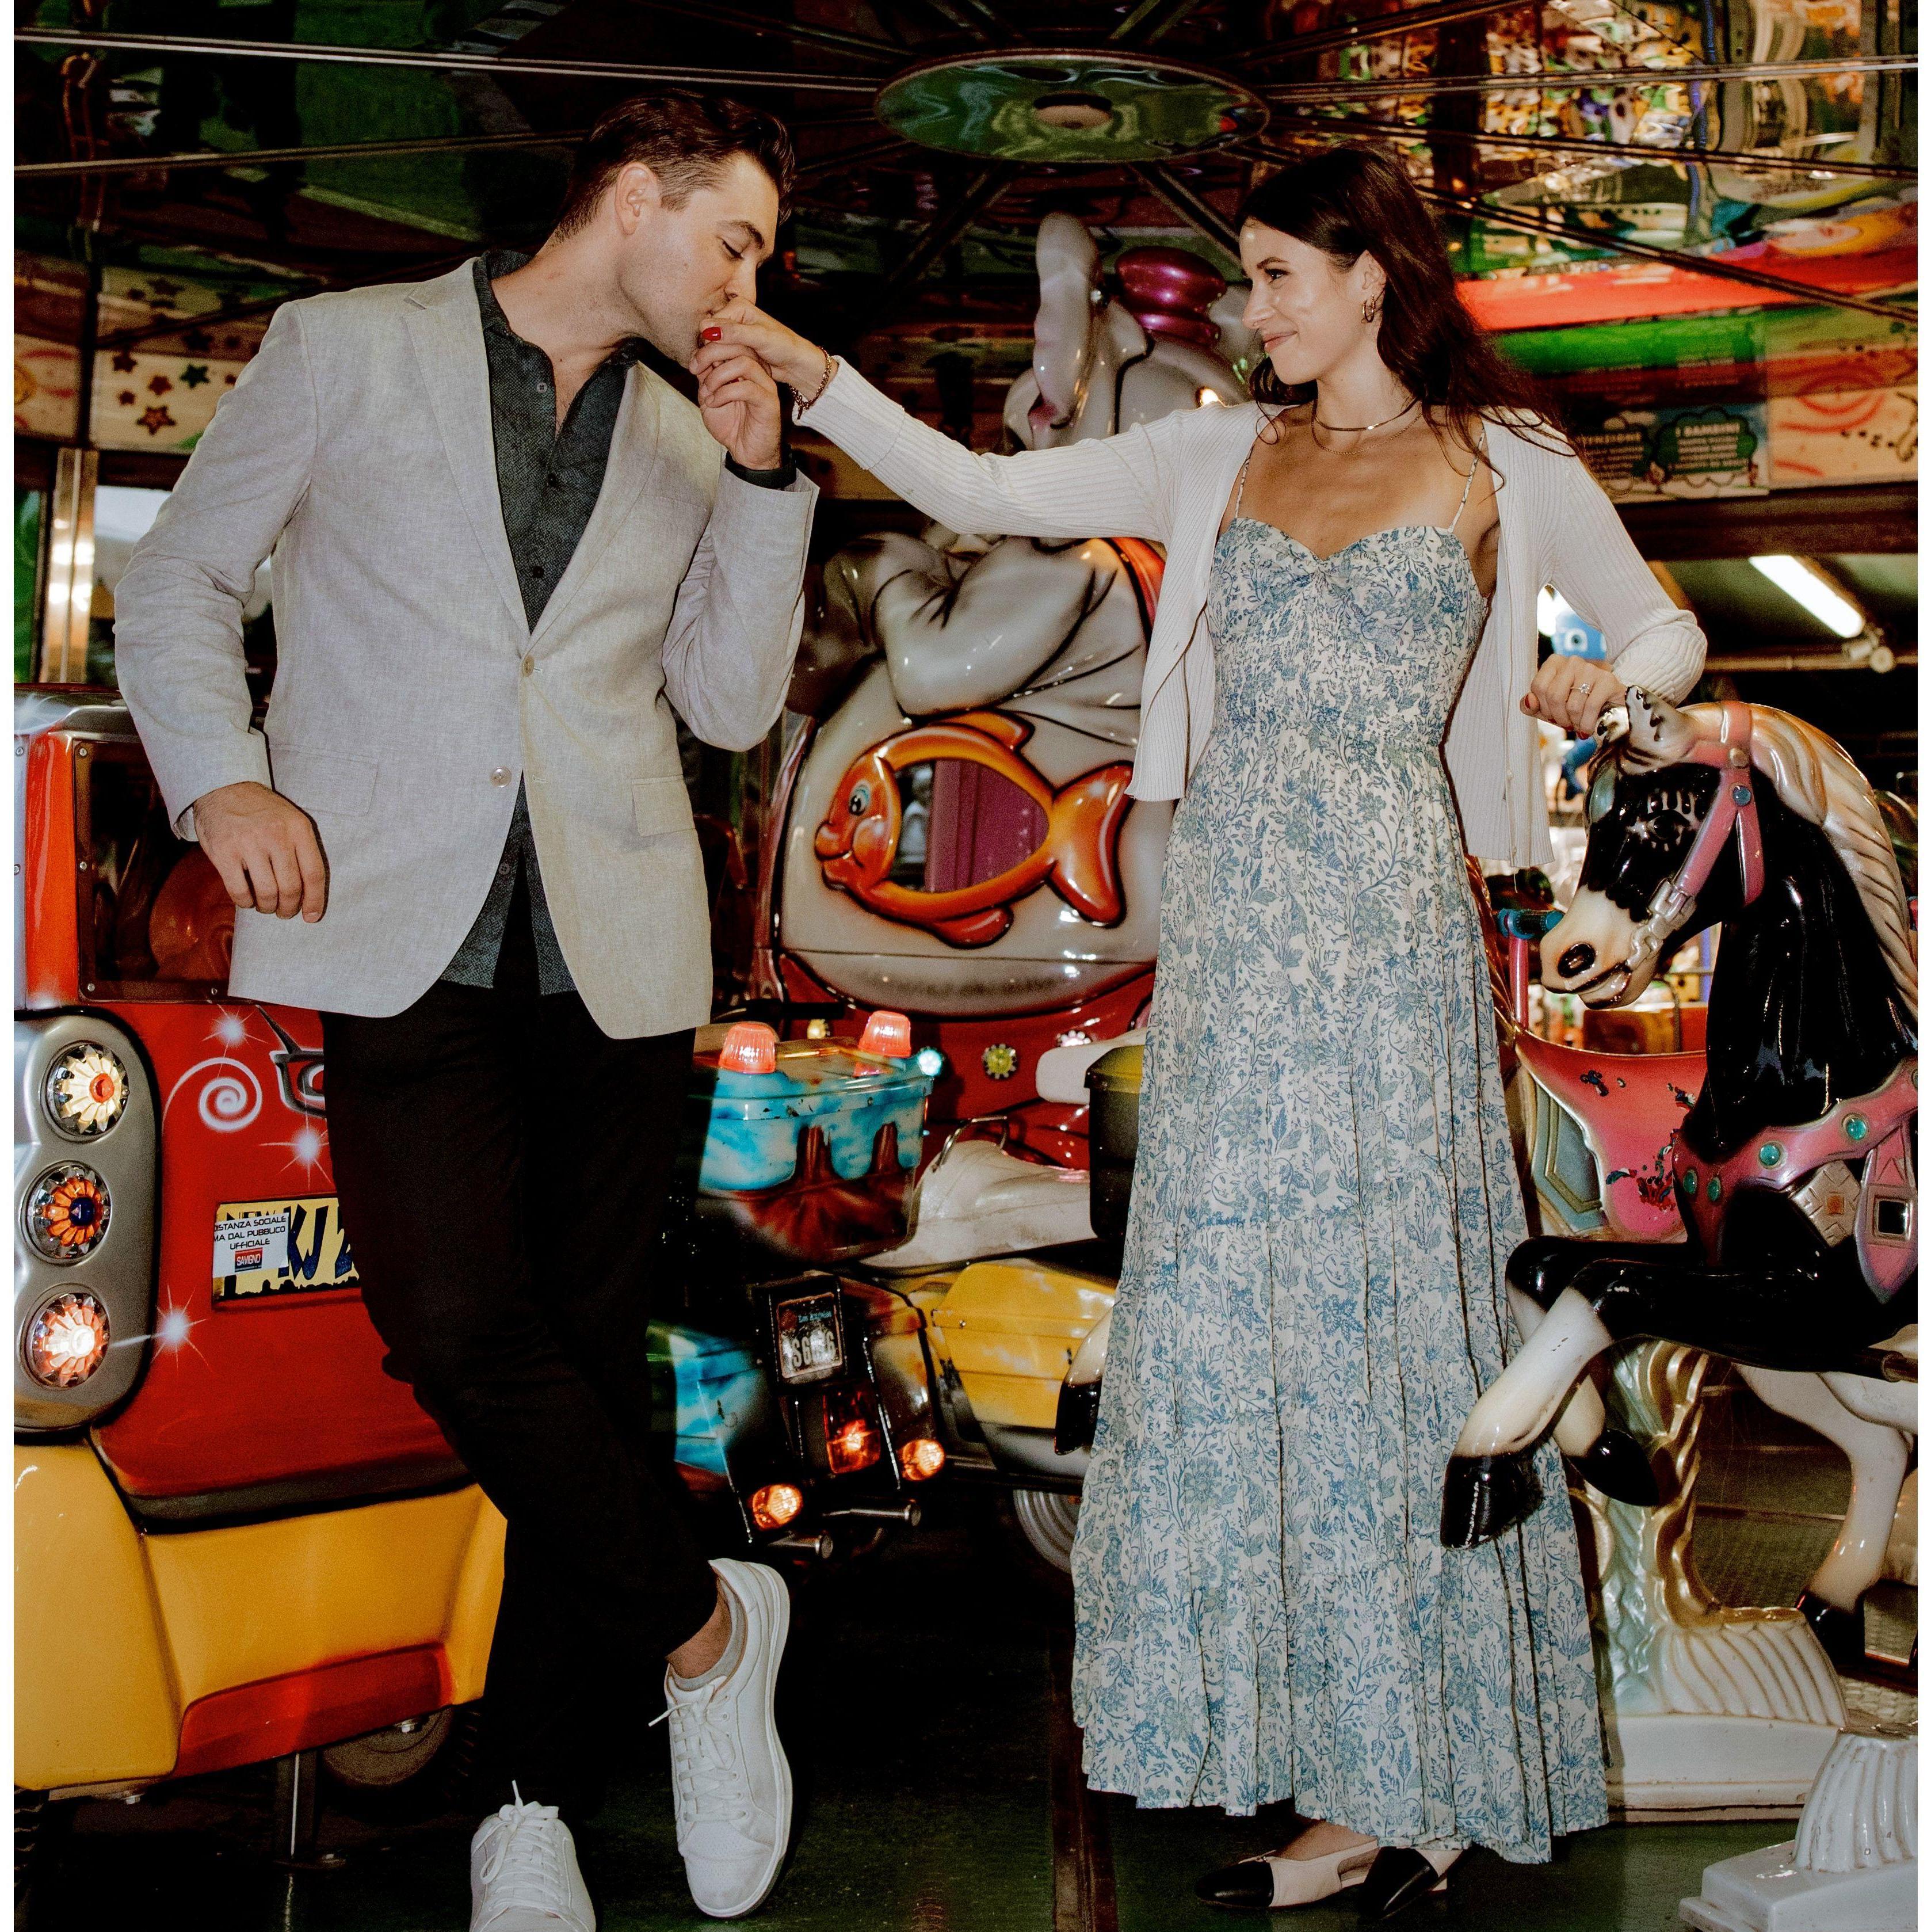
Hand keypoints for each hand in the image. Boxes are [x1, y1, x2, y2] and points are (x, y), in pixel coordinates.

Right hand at [192, 780, 327, 920]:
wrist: (224, 788)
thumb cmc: (262, 811)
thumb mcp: (290, 820)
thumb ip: (301, 850)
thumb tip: (310, 893)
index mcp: (298, 829)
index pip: (314, 874)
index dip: (315, 900)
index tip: (312, 917)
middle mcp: (276, 836)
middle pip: (291, 887)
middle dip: (289, 908)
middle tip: (284, 912)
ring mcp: (249, 844)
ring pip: (267, 892)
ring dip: (267, 907)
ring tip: (266, 906)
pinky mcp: (224, 852)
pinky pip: (240, 891)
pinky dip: (245, 902)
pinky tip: (247, 900)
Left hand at [687, 324, 783, 470]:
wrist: (746, 453)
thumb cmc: (730, 424)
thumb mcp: (709, 396)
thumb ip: (705, 377)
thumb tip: (697, 355)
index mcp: (744, 365)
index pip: (731, 340)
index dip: (708, 346)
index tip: (692, 364)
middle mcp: (757, 371)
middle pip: (739, 344)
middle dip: (711, 353)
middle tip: (695, 369)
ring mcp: (765, 385)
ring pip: (744, 362)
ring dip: (718, 375)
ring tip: (706, 392)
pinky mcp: (768, 402)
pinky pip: (747, 388)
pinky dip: (725, 393)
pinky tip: (714, 403)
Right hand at [695, 300, 830, 408]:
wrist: (794, 362)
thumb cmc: (783, 346)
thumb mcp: (760, 338)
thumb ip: (735, 333)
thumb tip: (706, 330)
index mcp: (737, 306)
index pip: (709, 325)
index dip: (707, 344)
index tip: (709, 363)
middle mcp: (733, 316)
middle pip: (709, 335)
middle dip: (709, 354)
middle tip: (706, 372)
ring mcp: (733, 331)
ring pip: (713, 346)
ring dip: (714, 361)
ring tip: (715, 375)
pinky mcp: (735, 345)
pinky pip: (720, 354)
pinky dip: (720, 364)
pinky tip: (723, 375)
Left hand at [1522, 656, 1623, 737]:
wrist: (1608, 708)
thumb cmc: (1573, 706)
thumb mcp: (1547, 708)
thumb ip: (1531, 706)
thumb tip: (1529, 701)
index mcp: (1555, 663)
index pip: (1538, 687)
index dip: (1543, 707)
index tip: (1552, 715)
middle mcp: (1572, 662)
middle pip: (1554, 696)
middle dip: (1559, 717)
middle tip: (1566, 723)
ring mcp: (1591, 669)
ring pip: (1573, 705)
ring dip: (1575, 722)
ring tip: (1578, 724)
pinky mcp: (1607, 681)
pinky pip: (1591, 707)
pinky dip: (1587, 724)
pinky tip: (1588, 728)